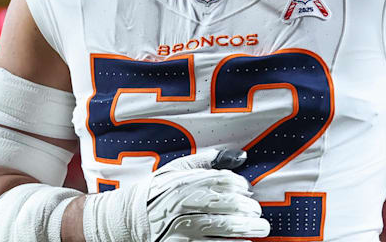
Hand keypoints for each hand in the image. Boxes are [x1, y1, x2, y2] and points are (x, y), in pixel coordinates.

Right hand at [82, 149, 270, 241]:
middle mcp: (182, 205)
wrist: (126, 221)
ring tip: (260, 229)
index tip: (248, 190)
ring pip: (221, 229)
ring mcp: (180, 229)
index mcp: (183, 183)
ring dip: (245, 230)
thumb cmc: (155, 193)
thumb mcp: (176, 170)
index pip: (219, 181)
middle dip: (247, 210)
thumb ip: (207, 162)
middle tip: (259, 214)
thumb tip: (241, 156)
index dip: (239, 185)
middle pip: (224, 205)